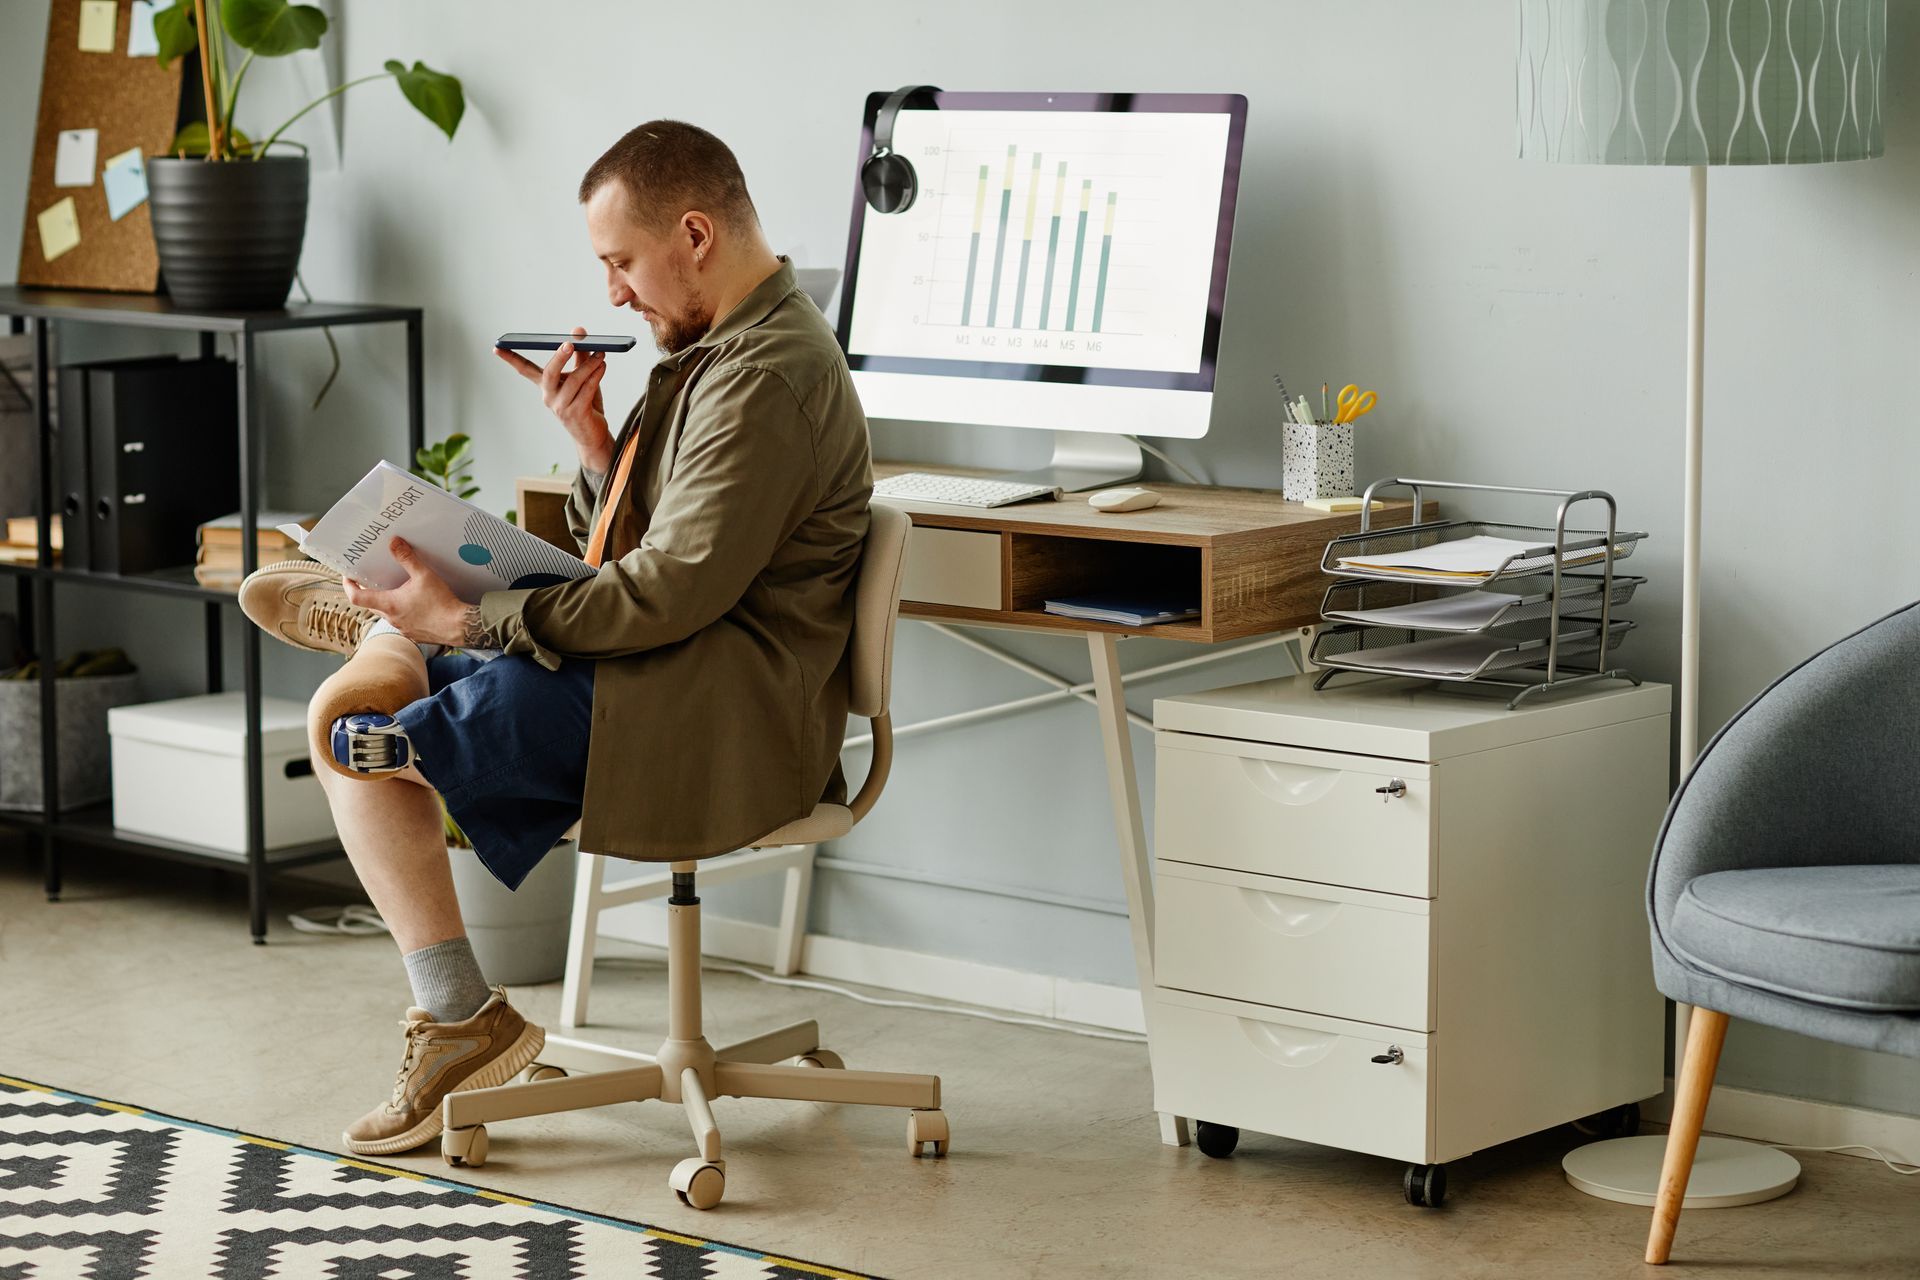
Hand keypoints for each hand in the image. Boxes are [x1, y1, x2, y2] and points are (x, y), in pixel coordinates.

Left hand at [342, 538, 469, 647]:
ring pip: (387, 614)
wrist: (460, 626)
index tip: (349, 577)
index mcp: (389, 604)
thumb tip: (394, 543)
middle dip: (370, 592)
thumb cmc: (441, 603)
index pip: (356, 597)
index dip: (349, 585)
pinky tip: (416, 605)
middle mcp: (392, 618)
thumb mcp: (424, 575)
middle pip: (371, 605)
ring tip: (399, 590)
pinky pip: (402, 622)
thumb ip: (407, 558)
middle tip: (373, 580)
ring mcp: (402, 628)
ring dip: (388, 602)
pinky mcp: (414, 634)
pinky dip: (403, 612)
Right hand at [493, 324, 611, 472]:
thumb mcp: (581, 377)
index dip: (511, 358)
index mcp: (546, 386)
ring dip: (589, 365)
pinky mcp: (575, 414)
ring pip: (573, 380)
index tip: (497, 347)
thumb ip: (580, 354)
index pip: (525, 369)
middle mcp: (549, 396)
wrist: (592, 434)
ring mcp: (561, 407)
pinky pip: (585, 390)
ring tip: (601, 353)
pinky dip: (595, 376)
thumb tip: (578, 330)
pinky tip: (602, 366)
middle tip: (570, 344)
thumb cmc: (586, 404)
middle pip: (549, 373)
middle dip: (559, 357)